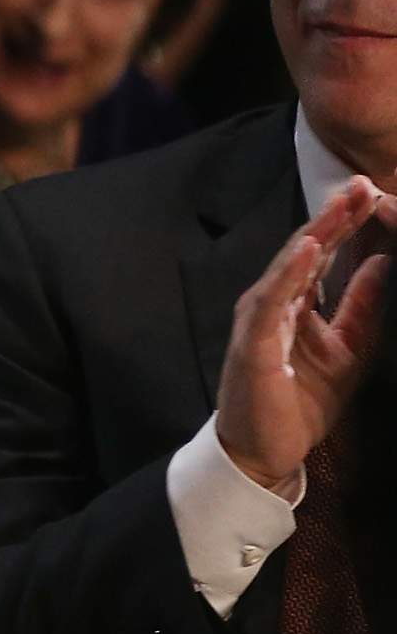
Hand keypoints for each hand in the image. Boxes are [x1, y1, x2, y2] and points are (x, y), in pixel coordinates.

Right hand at [216, 175, 395, 493]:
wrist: (265, 452)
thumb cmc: (299, 404)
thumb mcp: (349, 349)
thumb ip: (360, 305)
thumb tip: (381, 261)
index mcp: (296, 305)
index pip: (323, 255)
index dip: (347, 223)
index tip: (373, 191)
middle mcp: (273, 304)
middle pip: (306, 250)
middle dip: (334, 215)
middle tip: (362, 181)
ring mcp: (259, 321)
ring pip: (289, 266)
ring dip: (315, 233)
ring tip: (340, 203)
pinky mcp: (253, 342)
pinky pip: (272, 299)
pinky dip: (289, 271)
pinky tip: (309, 247)